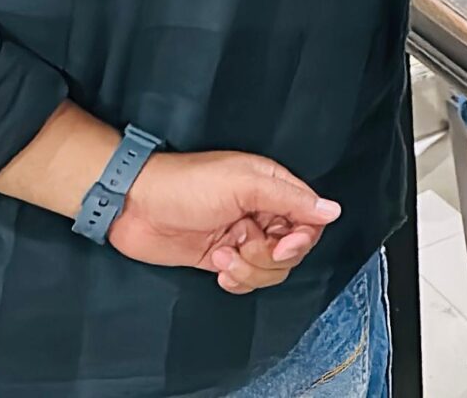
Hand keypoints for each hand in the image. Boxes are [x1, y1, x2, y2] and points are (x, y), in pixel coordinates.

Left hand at [106, 151, 341, 294]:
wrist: (135, 206)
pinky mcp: (222, 258)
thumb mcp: (244, 184)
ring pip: (270, 269)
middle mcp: (261, 212)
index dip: (301, 238)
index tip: (280, 246)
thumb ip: (290, 199)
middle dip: (269, 257)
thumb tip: (332, 211)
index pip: (309, 219)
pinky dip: (237, 281)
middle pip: (292, 249)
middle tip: (243, 246)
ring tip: (223, 255)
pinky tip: (220, 268)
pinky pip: (246, 280)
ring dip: (248, 270)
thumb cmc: (186, 185)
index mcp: (272, 187)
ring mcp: (241, 237)